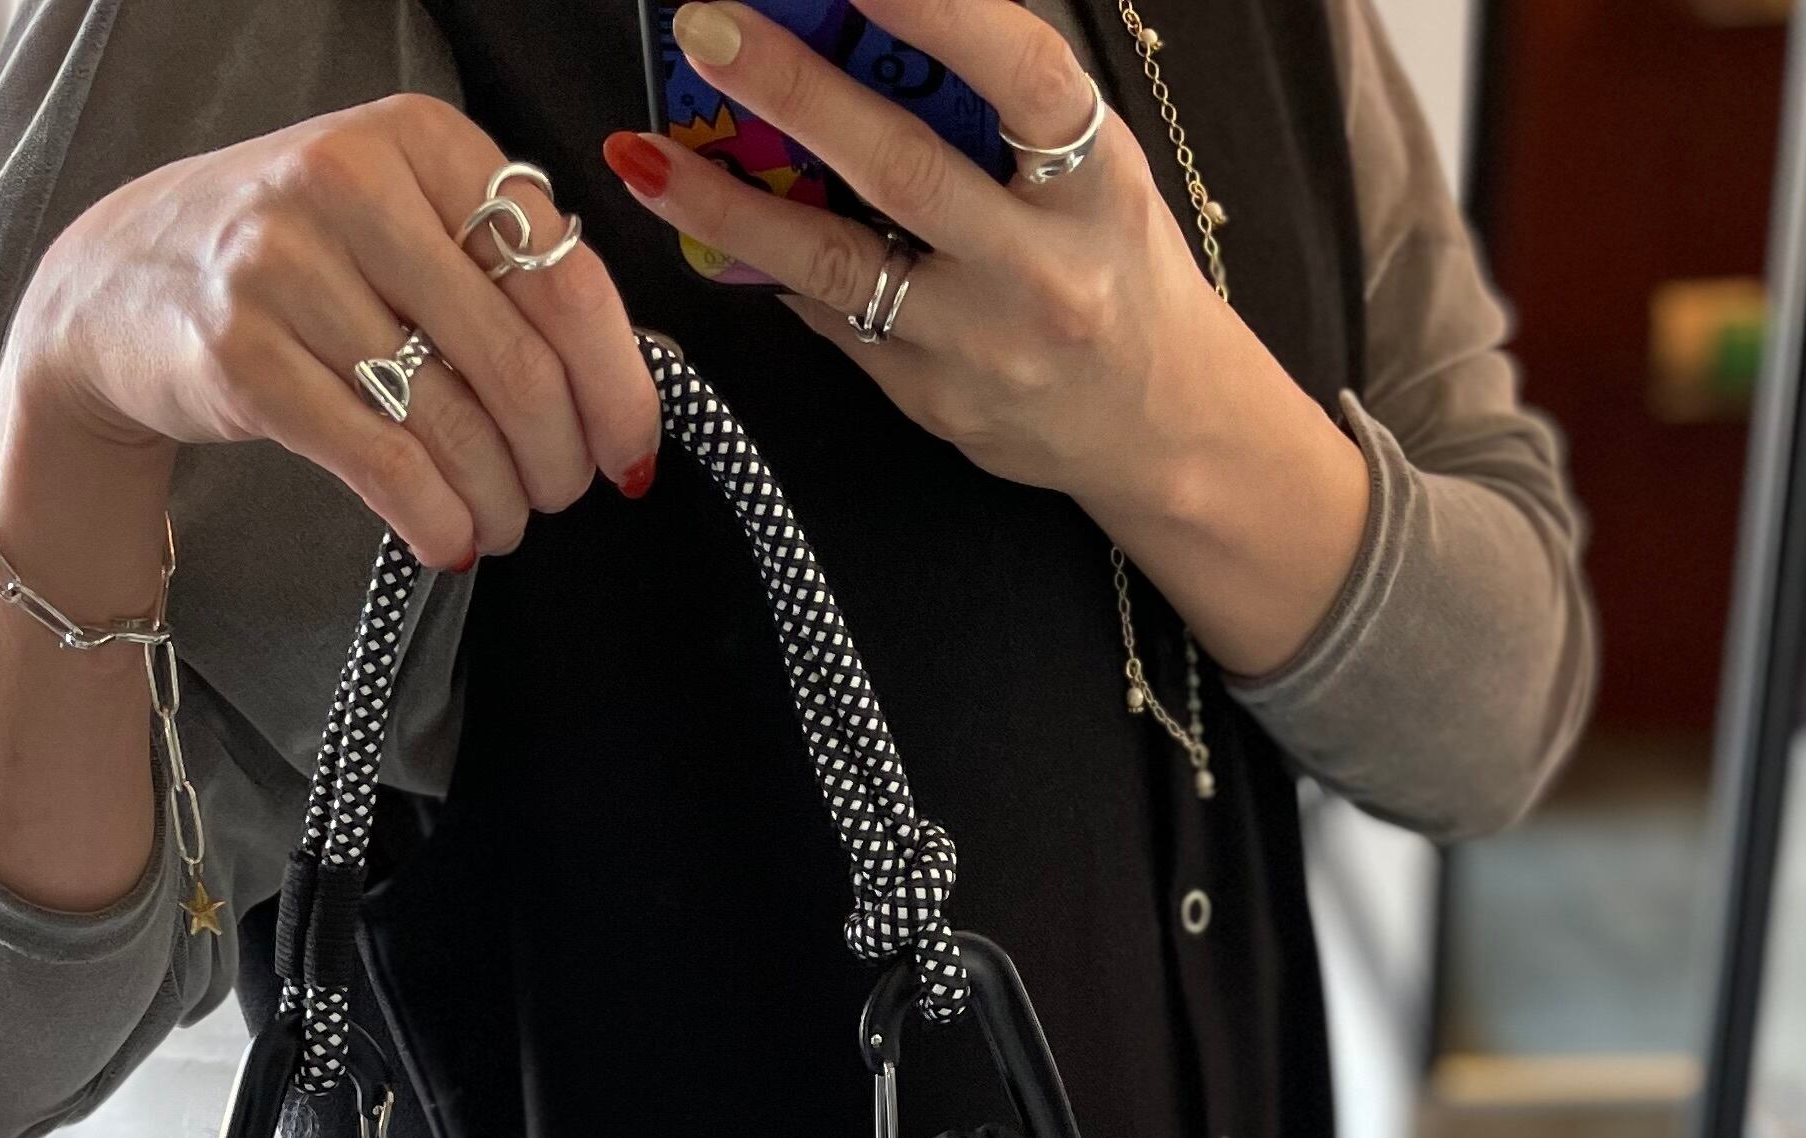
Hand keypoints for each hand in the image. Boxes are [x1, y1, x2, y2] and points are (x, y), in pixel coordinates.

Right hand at [5, 99, 661, 572]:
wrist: (120, 284)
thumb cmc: (293, 263)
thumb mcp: (397, 222)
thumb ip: (497, 271)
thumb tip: (622, 382)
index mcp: (419, 138)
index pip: (563, 275)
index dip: (617, 385)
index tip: (630, 455)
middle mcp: (354, 183)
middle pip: (517, 363)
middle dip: (558, 460)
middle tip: (555, 496)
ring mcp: (287, 268)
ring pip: (453, 424)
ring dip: (499, 502)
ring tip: (499, 523)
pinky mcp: (242, 357)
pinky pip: (382, 463)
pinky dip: (437, 520)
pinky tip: (450, 540)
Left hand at [601, 0, 1368, 678]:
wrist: (1160, 427)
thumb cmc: (1114, 264)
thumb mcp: (1092, 170)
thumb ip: (999, 106)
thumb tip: (866, 27)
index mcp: (1098, 184)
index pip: (1022, 77)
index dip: (941, 13)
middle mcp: (1043, 269)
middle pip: (904, 171)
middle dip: (794, 91)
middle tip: (707, 28)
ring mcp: (982, 347)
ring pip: (838, 267)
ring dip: (729, 207)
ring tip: (644, 154)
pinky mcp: (934, 403)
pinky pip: (836, 322)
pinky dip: (777, 268)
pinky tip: (717, 229)